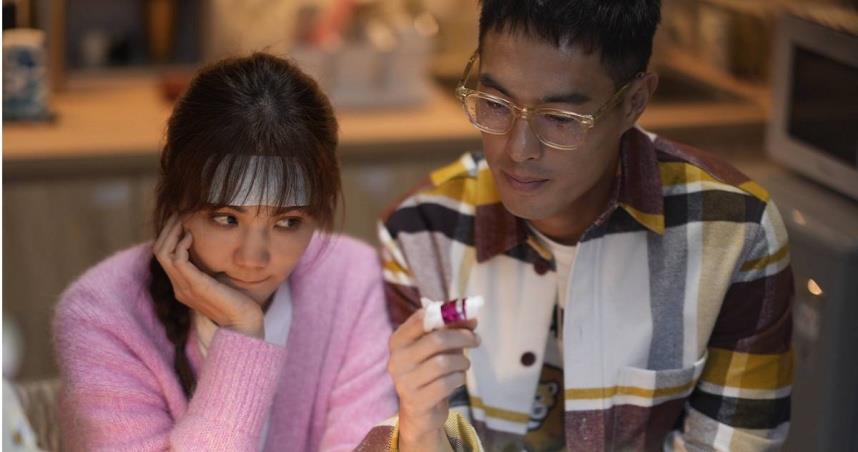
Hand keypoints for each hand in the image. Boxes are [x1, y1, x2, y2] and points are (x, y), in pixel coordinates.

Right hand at [153, 214, 263, 338]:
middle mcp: (179, 287)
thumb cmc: (237, 303)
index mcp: (183, 286)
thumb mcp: (219, 282)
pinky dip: (181, 245)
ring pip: (163, 253)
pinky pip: (177, 260)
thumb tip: (213, 249)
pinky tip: (191, 236)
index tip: (181, 219)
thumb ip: (211, 269)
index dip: (169, 235)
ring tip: (183, 219)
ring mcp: (184, 287)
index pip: (165, 256)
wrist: (244, 325)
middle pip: (159, 251)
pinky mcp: (195, 286)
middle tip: (179, 212)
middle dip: (168, 229)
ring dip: (172, 232)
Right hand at [387, 309, 479, 450]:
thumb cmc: (430, 371)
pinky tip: (458, 379)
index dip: (447, 315)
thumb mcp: (438, 348)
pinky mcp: (417, 400)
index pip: (421, 319)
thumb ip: (452, 329)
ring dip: (462, 361)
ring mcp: (404, 382)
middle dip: (462, 337)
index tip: (466, 318)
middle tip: (476, 340)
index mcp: (398, 341)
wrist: (420, 411)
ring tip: (464, 364)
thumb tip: (472, 318)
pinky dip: (459, 378)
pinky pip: (447, 383)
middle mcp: (397, 360)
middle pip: (437, 340)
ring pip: (444, 363)